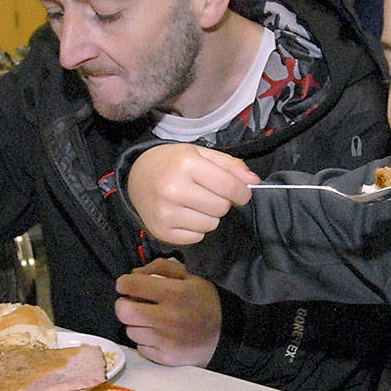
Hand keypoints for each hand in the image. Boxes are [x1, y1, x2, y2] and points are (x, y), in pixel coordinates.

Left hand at [115, 258, 220, 365]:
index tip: (126, 285)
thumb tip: (135, 273)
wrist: (225, 334)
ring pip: (130, 331)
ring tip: (149, 320)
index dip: (124, 283)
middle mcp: (167, 317)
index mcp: (174, 293)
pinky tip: (157, 335)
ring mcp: (165, 340)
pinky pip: (141, 347)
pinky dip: (145, 341)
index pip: (131, 285)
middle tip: (132, 303)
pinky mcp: (165, 357)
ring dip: (136, 324)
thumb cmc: (205, 302)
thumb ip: (161, 268)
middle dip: (124, 304)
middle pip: (124, 311)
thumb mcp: (189, 277)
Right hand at [127, 144, 258, 244]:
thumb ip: (230, 166)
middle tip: (208, 193)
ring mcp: (165, 213)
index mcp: (186, 165)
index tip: (241, 192)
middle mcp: (173, 189)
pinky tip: (184, 214)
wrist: (136, 176)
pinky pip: (197, 237)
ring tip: (194, 203)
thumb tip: (254, 181)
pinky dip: (196, 228)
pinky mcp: (161, 231)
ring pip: (211, 225)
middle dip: (222, 201)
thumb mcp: (200, 154)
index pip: (229, 187)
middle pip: (221, 208)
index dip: (242, 192)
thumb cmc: (172, 163)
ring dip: (209, 216)